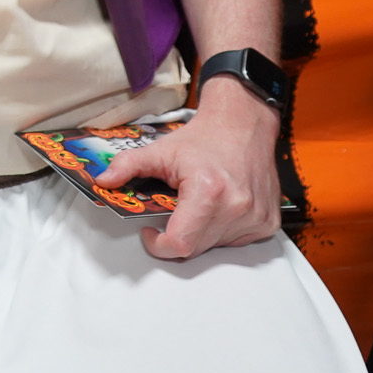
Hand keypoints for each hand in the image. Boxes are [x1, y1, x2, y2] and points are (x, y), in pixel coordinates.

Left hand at [93, 80, 282, 259]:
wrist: (243, 125)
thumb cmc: (206, 138)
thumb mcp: (161, 149)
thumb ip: (128, 166)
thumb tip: (104, 181)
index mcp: (209, 191)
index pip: (181, 243)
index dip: (159, 245)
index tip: (150, 232)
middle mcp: (237, 207)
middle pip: (196, 247)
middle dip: (177, 234)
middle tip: (172, 210)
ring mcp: (255, 217)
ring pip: (216, 246)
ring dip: (200, 233)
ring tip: (196, 203)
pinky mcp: (267, 223)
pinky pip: (237, 241)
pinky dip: (221, 231)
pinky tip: (218, 207)